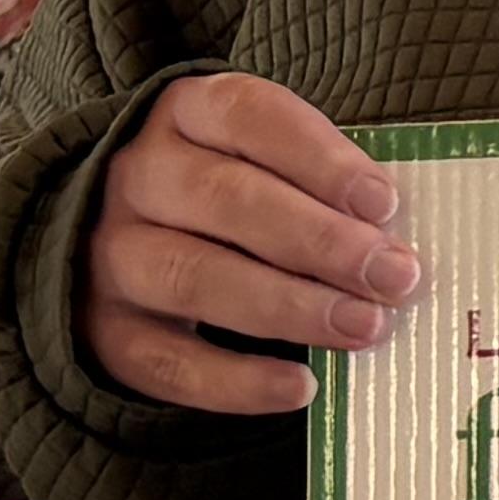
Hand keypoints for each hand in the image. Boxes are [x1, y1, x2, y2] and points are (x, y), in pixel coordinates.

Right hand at [82, 73, 414, 417]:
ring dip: (289, 306)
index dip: (320, 159)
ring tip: (363, 326)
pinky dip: (236, 381)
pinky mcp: (104, 329)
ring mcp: (111, 253)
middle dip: (321, 241)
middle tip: (393, 276)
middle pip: (226, 201)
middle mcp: (137, 176)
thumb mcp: (266, 159)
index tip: (385, 203)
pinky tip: (300, 386)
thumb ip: (321, 184)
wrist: (116, 238)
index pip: (248, 116)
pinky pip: (166, 361)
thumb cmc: (229, 192)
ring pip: (194, 277)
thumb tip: (394, 237)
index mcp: (186, 113)